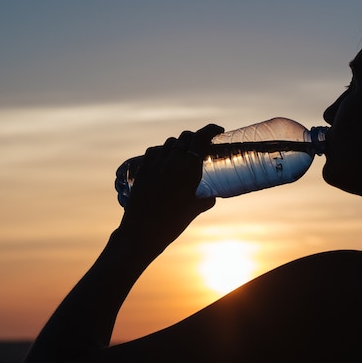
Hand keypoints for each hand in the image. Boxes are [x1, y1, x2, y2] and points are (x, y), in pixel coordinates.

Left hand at [117, 124, 224, 255]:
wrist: (143, 232)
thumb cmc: (173, 222)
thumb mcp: (197, 208)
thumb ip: (208, 196)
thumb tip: (214, 192)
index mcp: (188, 167)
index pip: (201, 138)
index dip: (211, 130)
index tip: (218, 130)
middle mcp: (171, 159)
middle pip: (185, 137)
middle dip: (196, 136)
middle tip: (203, 143)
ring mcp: (154, 163)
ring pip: (169, 143)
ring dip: (180, 143)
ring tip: (185, 152)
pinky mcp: (142, 169)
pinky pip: (154, 151)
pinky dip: (163, 150)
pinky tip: (166, 158)